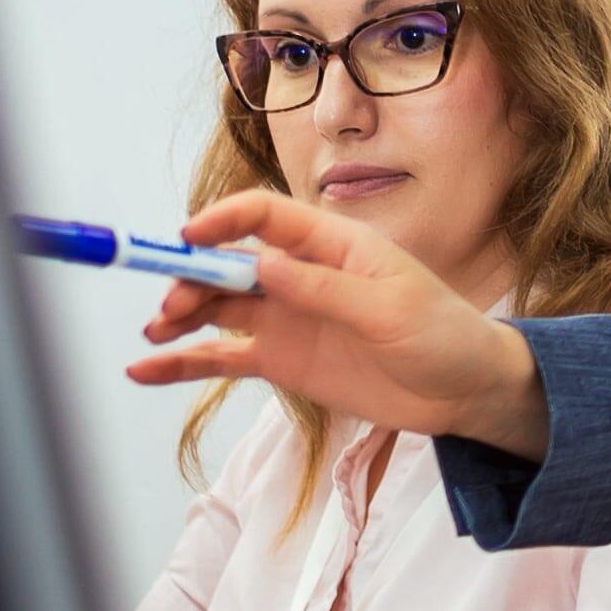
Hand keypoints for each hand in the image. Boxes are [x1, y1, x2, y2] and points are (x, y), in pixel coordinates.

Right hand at [122, 188, 550, 456]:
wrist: (465, 392)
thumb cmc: (442, 335)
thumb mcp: (390, 310)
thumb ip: (324, 290)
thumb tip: (264, 266)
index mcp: (332, 244)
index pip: (265, 217)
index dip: (223, 221)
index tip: (187, 238)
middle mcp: (300, 274)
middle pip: (229, 264)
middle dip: (192, 278)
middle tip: (171, 309)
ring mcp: (286, 317)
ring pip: (217, 308)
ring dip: (180, 315)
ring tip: (154, 335)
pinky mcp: (282, 359)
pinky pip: (223, 356)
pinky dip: (184, 362)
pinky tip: (145, 369)